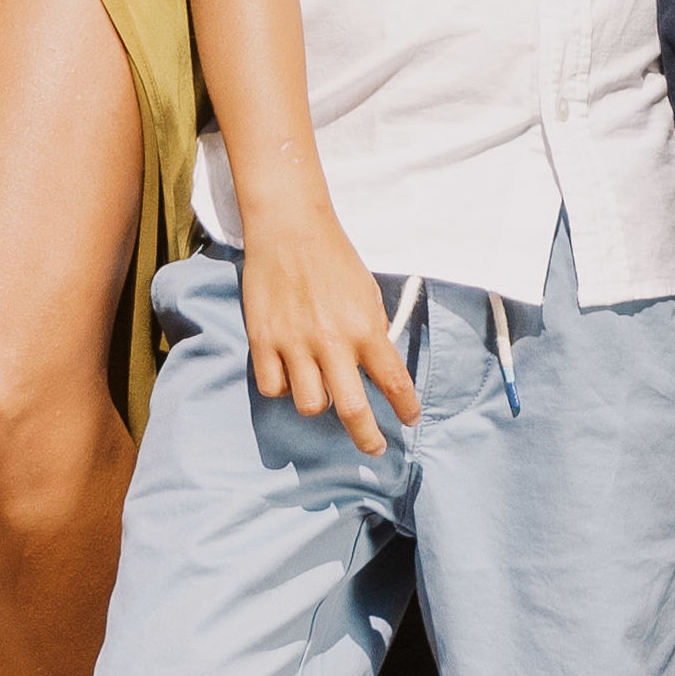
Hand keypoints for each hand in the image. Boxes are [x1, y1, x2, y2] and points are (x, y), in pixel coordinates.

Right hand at [240, 196, 418, 455]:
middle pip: (353, 410)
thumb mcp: (366, 292)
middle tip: (375, 448)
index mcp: (365, 327)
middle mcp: (332, 341)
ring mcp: (295, 344)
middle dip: (367, 437)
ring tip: (321, 387)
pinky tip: (289, 372)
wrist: (290, 227)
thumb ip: (371, 331)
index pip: (394, 380)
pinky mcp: (263, 341)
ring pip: (310, 405)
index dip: (406, 407)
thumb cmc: (334, 257)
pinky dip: (283, 386)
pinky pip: (274, 388)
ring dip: (320, 403)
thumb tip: (375, 368)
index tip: (410, 420)